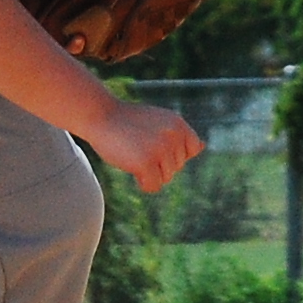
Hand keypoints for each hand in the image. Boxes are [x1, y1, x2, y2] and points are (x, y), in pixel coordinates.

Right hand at [84, 98, 204, 194]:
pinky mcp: (147, 163)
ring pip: (165, 178)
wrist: (100, 115)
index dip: (173, 151)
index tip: (154, 141)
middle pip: (176, 167)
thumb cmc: (127, 121)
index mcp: (179, 124)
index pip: (193, 150)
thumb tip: (203, 146)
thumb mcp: (158, 121)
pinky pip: (153, 187)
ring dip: (149, 172)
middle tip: (138, 145)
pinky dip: (142, 183)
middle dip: (158, 163)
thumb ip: (178, 134)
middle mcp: (174, 136)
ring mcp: (161, 150)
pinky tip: (131, 167)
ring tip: (133, 153)